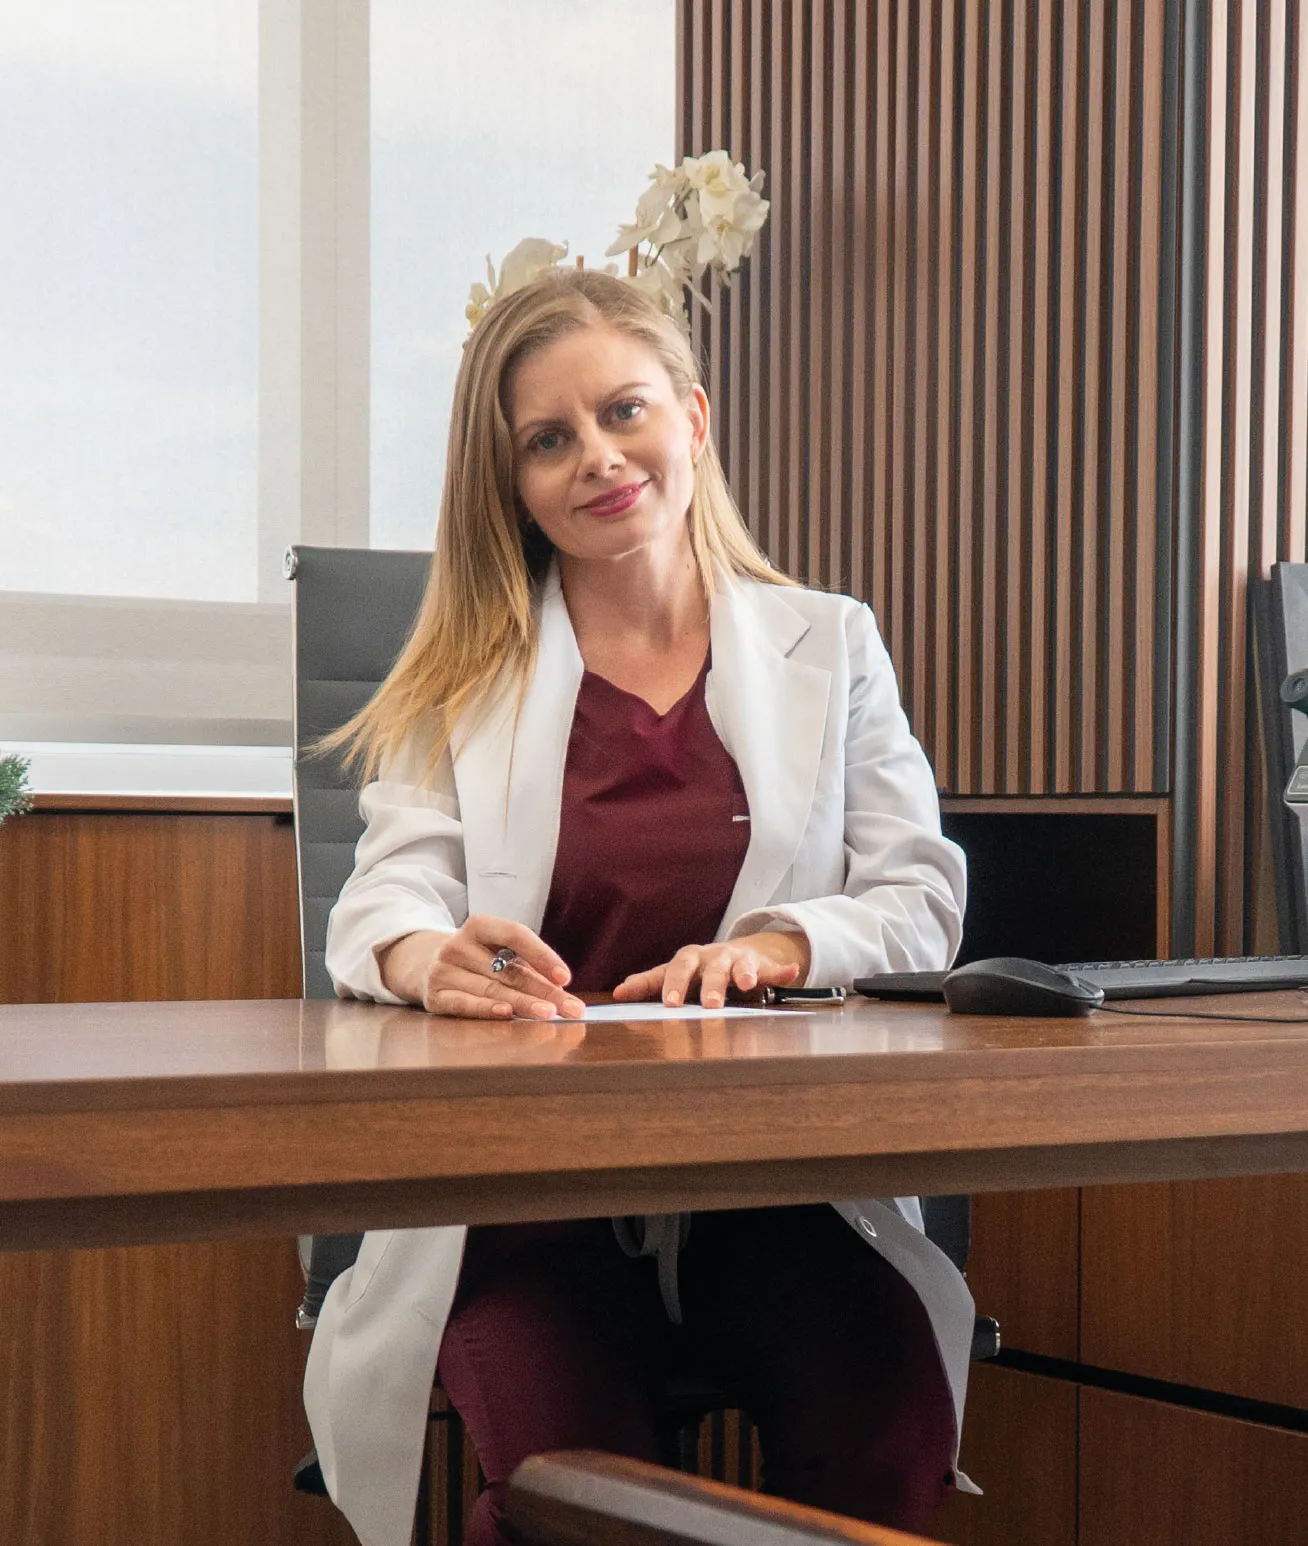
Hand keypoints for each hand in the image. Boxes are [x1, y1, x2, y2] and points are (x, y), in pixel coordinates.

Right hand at [378, 916, 585, 1020]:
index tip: (566, 978)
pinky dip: (486, 1008)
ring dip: (524, 1004)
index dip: (543, 955)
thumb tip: (563, 992)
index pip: (516, 935)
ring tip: (549, 1015)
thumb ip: (527, 967)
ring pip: (492, 989)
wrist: (423, 965)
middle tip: (571, 1009)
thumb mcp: (498, 952)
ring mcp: (444, 970)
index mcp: (479, 925)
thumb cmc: (476, 960)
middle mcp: (458, 944)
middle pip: (509, 970)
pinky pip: (464, 1003)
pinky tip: (507, 1013)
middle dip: (545, 991)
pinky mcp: (434, 996)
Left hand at [611, 930, 811, 1008]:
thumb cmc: (699, 970)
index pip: (675, 968)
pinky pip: (773, 968)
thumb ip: (648, 984)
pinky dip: (782, 971)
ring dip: (742, 973)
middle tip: (710, 1005)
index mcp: (689, 960)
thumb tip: (618, 992)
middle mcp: (712, 957)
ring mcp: (737, 960)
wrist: (737, 954)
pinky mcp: (761, 966)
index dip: (672, 984)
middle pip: (708, 967)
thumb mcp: (675, 975)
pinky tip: (790, 973)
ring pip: (738, 965)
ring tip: (745, 984)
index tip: (669, 1003)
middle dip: (709, 985)